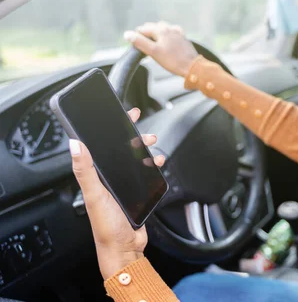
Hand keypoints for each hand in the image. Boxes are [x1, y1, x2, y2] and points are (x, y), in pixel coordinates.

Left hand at [69, 108, 165, 279]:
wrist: (125, 248)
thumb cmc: (106, 226)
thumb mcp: (95, 195)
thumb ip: (85, 170)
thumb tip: (74, 144)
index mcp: (97, 177)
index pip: (102, 145)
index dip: (112, 128)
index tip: (123, 114)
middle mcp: (109, 179)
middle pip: (122, 150)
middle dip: (134, 137)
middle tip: (143, 129)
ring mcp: (124, 186)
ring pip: (136, 160)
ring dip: (145, 150)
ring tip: (154, 146)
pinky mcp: (137, 193)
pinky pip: (146, 174)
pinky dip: (154, 165)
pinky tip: (159, 163)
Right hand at [124, 21, 199, 76]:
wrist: (192, 66)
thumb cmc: (173, 60)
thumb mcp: (153, 52)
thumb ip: (140, 42)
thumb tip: (127, 34)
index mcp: (161, 30)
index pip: (143, 29)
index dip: (137, 36)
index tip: (135, 45)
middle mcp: (169, 28)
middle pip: (153, 27)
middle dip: (146, 34)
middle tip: (143, 45)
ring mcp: (177, 32)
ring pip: (163, 29)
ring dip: (156, 33)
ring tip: (153, 43)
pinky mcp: (183, 38)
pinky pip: (172, 33)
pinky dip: (166, 35)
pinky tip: (167, 41)